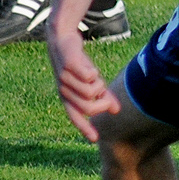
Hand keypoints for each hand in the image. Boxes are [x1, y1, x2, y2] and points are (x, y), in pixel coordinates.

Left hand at [48, 22, 119, 142]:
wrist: (62, 39)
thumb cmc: (77, 63)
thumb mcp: (91, 82)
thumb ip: (103, 96)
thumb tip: (116, 111)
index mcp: (67, 97)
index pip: (75, 116)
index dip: (84, 128)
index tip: (94, 139)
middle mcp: (63, 91)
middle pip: (88, 107)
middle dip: (103, 102)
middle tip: (107, 95)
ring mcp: (64, 80)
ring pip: (91, 92)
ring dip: (99, 83)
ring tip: (94, 75)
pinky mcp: (69, 67)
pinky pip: (89, 77)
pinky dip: (94, 72)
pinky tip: (89, 66)